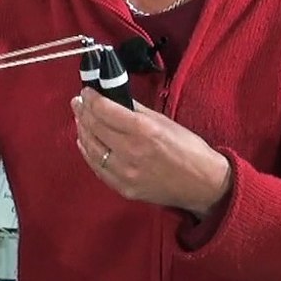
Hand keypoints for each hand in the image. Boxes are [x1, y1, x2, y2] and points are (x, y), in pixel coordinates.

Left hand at [71, 88, 230, 216]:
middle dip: (83, 112)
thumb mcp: (164, 121)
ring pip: (92, 148)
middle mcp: (131, 152)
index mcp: (144, 130)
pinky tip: (85, 142)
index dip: (91, 98)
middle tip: (78, 102)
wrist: (203, 184)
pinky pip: (98, 168)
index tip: (86, 91)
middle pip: (95, 128)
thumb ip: (136, 110)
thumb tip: (113, 98)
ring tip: (80, 119)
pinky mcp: (124, 188)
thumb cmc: (189, 148)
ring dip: (82, 131)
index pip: (105, 110)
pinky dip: (88, 152)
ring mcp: (125, 173)